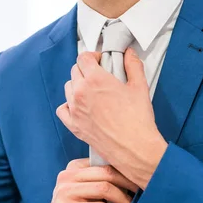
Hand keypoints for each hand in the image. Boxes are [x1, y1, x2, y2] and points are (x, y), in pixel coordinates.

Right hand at [25, 158, 138, 202]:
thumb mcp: (87, 195)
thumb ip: (100, 183)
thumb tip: (131, 178)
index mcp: (73, 168)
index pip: (103, 162)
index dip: (124, 171)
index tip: (138, 180)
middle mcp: (67, 176)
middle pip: (106, 173)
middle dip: (127, 183)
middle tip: (140, 193)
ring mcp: (65, 193)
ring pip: (104, 188)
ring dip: (123, 199)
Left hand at [56, 48, 167, 188]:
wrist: (134, 148)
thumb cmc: (138, 119)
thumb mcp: (140, 87)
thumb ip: (133, 66)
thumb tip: (129, 54)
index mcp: (96, 79)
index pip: (83, 58)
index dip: (92, 56)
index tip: (100, 61)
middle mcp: (81, 92)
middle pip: (74, 71)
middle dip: (86, 69)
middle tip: (99, 75)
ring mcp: (75, 110)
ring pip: (68, 88)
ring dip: (77, 85)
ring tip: (91, 91)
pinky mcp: (74, 126)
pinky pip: (62, 109)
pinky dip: (68, 105)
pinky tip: (80, 106)